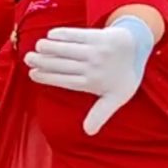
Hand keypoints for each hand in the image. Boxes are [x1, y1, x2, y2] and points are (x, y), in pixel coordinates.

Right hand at [25, 18, 155, 135]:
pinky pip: (77, 35)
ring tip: (36, 47)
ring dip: (50, 47)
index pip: (65, 81)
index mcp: (93, 83)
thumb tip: (88, 132)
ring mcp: (95, 50)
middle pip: (63, 65)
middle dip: (43, 62)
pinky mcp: (98, 36)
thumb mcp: (116, 99)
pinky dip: (63, 34)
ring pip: (67, 50)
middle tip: (28, 59)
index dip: (47, 77)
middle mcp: (92, 67)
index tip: (33, 74)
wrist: (139, 47)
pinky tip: (51, 34)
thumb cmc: (125, 75)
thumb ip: (100, 114)